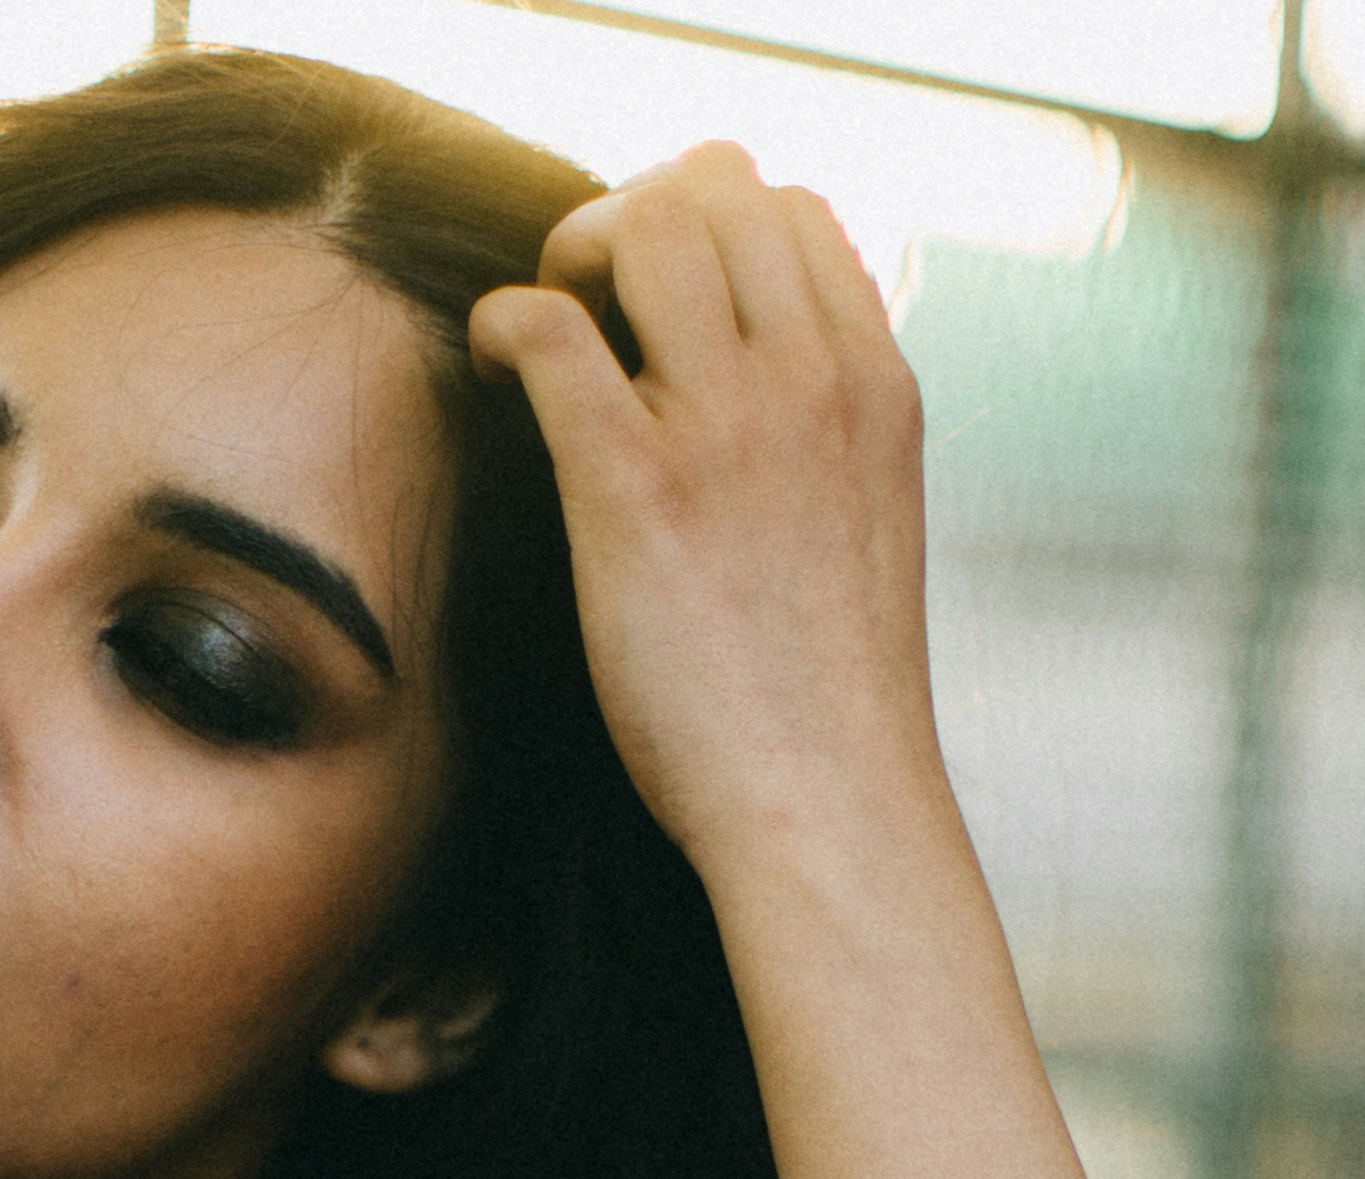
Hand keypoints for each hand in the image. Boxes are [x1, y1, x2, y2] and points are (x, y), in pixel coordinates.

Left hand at [467, 145, 947, 887]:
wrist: (828, 802)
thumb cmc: (832, 701)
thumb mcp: (867, 531)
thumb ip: (825, 441)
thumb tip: (757, 402)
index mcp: (874, 384)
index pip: (797, 212)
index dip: (712, 217)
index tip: (662, 288)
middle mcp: (809, 380)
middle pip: (717, 190)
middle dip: (633, 213)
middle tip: (587, 295)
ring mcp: (727, 428)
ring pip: (644, 230)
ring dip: (571, 249)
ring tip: (543, 322)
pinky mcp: (638, 491)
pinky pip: (552, 335)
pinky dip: (504, 320)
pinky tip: (491, 358)